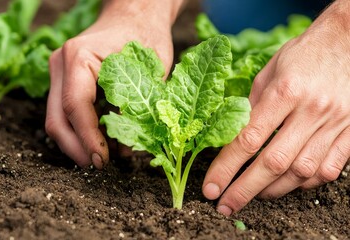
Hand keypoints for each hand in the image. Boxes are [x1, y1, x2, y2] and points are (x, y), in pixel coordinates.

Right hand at [45, 0, 179, 168]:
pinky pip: (66, 112)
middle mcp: (62, 64)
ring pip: (58, 118)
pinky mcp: (66, 79)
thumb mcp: (152, 71)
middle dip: (76, 148)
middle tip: (98, 165)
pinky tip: (102, 140)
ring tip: (104, 155)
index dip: (88, 139)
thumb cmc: (145, 36)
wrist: (134, 16)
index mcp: (80, 57)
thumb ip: (138, 108)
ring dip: (78, 142)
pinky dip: (81, 130)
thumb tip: (126, 148)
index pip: (76, 107)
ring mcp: (60, 71)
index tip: (103, 160)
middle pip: (57, 118)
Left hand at [202, 0, 349, 215]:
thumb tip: (236, 132)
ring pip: (301, 171)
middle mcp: (310, 111)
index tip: (210, 187)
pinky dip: (306, 182)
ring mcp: (334, 124)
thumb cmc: (304, 52)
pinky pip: (329, 169)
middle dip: (244, 190)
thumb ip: (253, 103)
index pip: (248, 139)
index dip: (226, 168)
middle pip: (273, 163)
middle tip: (225, 206)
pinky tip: (289, 183)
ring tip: (254, 196)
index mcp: (285, 92)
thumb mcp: (270, 69)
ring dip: (273, 190)